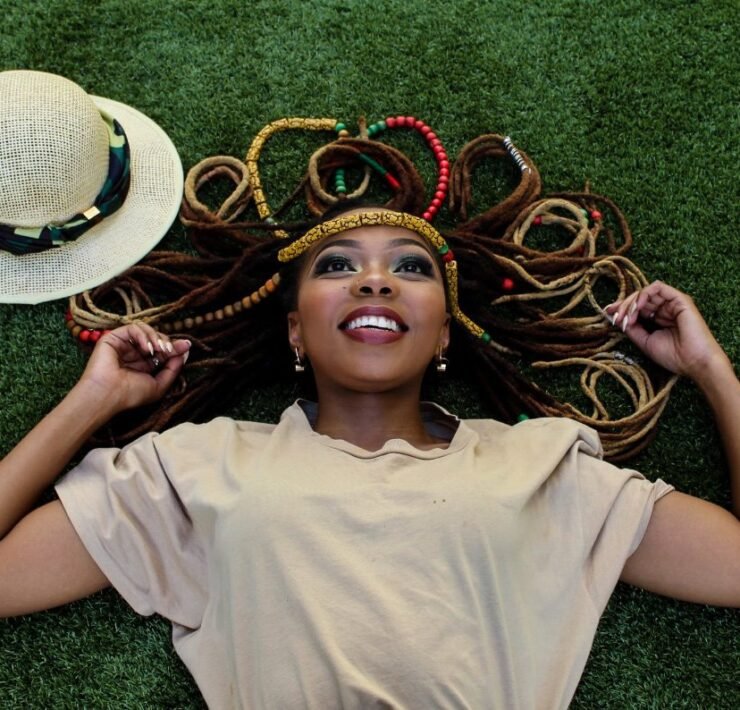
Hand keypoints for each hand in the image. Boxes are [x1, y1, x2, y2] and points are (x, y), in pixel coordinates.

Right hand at [77, 323, 190, 413]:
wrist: (107, 395)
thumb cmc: (131, 394)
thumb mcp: (160, 384)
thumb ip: (174, 368)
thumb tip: (185, 349)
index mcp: (145, 364)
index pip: (164, 350)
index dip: (175, 347)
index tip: (186, 346)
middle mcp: (135, 353)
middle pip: (157, 337)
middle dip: (167, 342)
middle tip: (169, 350)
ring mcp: (124, 345)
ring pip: (146, 330)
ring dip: (156, 337)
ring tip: (158, 349)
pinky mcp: (114, 338)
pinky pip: (133, 327)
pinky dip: (143, 335)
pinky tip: (146, 348)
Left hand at [604, 281, 729, 383]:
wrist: (694, 362)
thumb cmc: (673, 356)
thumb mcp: (645, 341)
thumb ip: (632, 328)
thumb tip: (615, 317)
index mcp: (658, 319)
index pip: (637, 308)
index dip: (621, 308)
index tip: (607, 313)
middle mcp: (665, 309)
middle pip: (639, 299)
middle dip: (623, 305)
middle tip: (614, 316)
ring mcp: (673, 303)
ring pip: (646, 292)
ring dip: (632, 301)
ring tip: (626, 315)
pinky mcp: (680, 299)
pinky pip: (658, 288)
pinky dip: (644, 294)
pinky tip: (637, 307)